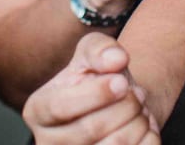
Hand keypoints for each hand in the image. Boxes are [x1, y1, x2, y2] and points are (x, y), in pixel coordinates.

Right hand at [23, 32, 159, 144]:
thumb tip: (116, 59)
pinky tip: (143, 128)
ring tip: (140, 110)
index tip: (122, 82)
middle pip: (89, 130)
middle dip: (124, 107)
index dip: (95, 94)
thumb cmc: (98, 77)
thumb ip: (101, 49)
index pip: (60, 107)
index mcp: (38, 110)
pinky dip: (147, 139)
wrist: (115, 106)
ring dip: (137, 124)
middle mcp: (46, 143)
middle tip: (137, 93)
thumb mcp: (93, 51)